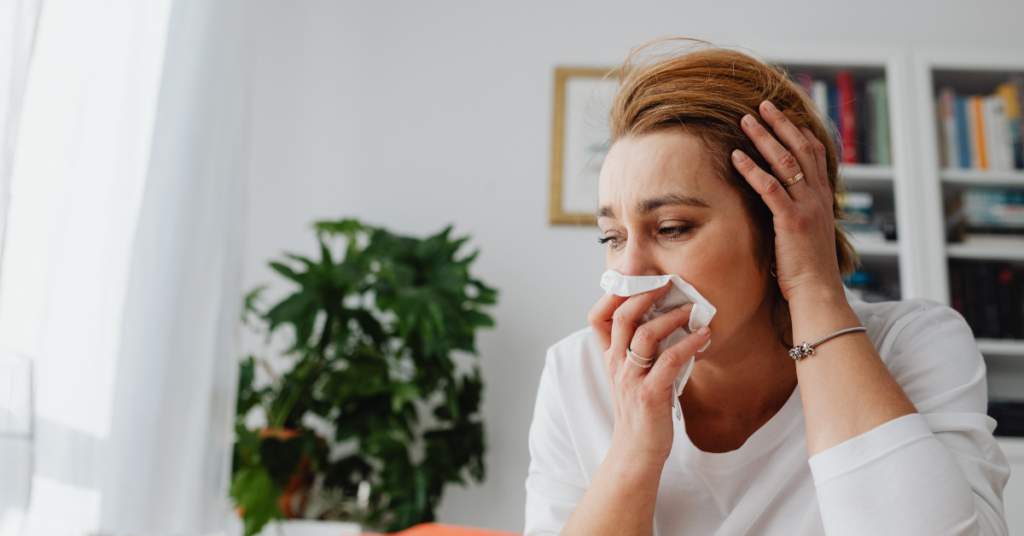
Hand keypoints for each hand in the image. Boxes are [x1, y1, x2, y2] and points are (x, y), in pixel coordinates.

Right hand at [587, 284, 710, 464]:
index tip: (637, 280)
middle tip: (669, 283)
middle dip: (645, 294)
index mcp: (610, 358)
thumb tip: (668, 320)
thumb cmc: (640, 411)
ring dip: (671, 317)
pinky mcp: (650, 394)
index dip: (613, 294)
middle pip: (622, 316)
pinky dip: (689, 343)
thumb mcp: (632, 376)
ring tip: (691, 310)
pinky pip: (669, 360)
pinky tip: (704, 336)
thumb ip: (641, 350)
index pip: (597, 317)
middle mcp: (616, 365)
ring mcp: (631, 379)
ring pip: (644, 335)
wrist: (637, 451)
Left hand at [730, 100, 844, 303]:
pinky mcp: (791, 221)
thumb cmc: (807, 271)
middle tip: (762, 105)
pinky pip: (770, 188)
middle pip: (801, 148)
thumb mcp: (805, 235)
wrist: (818, 293)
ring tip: (745, 120)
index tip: (784, 116)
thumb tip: (779, 207)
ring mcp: (807, 208)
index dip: (800, 132)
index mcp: (823, 199)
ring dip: (764, 138)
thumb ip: (796, 215)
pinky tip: (735, 156)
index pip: (816, 154)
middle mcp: (818, 198)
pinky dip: (751, 169)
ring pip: (786, 162)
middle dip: (781, 124)